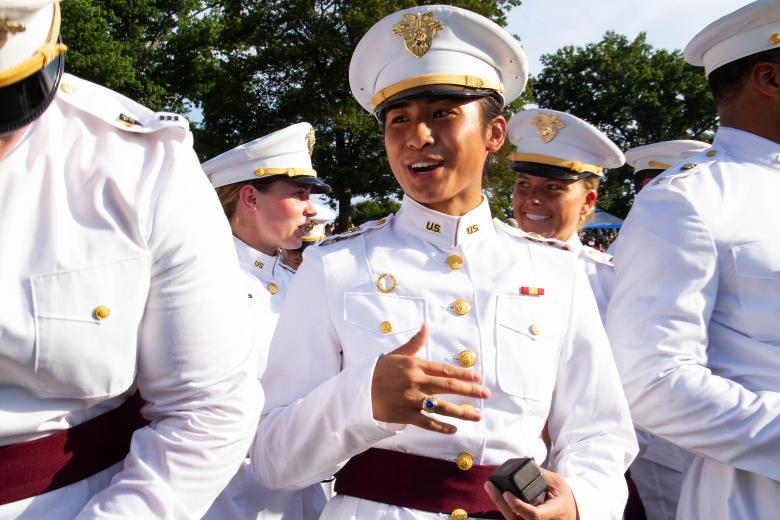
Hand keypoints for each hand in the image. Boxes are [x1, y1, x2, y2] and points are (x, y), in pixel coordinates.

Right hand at [371, 323, 489, 433]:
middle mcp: (416, 382)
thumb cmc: (379, 371)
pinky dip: (441, 427)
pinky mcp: (405, 415)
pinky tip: (454, 429)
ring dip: (462, 412)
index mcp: (415, 365)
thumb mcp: (397, 354)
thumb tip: (426, 325)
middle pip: (448, 387)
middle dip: (470, 391)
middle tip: (486, 394)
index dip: (464, 374)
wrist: (359, 391)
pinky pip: (427, 422)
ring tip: (478, 415)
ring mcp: (411, 400)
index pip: (445, 369)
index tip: (478, 378)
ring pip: (442, 407)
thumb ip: (415, 343)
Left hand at [484, 468, 577, 519]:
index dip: (518, 506)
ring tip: (490, 487)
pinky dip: (504, 505)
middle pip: (516, 519)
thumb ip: (541, 473)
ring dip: (499, 503)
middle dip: (500, 503)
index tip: (506, 493)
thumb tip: (525, 459)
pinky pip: (512, 517)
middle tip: (490, 486)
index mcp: (553, 514)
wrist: (569, 512)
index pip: (534, 515)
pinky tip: (496, 493)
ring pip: (512, 519)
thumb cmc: (563, 496)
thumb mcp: (557, 483)